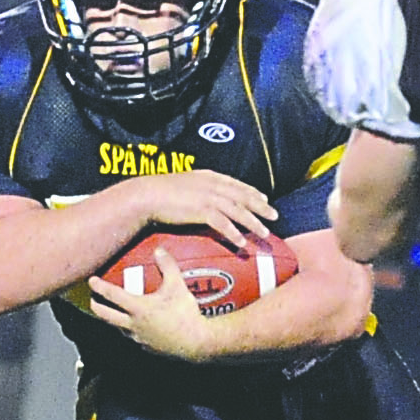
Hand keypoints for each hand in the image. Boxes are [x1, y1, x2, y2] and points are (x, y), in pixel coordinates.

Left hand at [88, 261, 218, 358]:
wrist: (197, 343)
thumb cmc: (186, 315)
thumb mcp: (178, 286)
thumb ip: (168, 266)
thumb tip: (159, 250)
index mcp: (138, 308)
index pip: (111, 295)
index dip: (99, 286)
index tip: (91, 280)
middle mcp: (133, 324)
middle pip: (105, 315)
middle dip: (96, 306)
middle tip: (92, 300)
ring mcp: (138, 337)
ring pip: (118, 327)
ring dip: (112, 319)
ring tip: (113, 311)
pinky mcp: (146, 347)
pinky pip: (133, 336)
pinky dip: (129, 329)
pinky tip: (136, 325)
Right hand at [121, 166, 279, 242]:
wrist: (145, 195)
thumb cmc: (159, 193)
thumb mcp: (183, 185)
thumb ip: (196, 189)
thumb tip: (202, 199)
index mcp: (208, 176)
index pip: (236, 184)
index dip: (252, 192)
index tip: (264, 198)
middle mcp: (212, 184)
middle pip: (243, 196)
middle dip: (261, 207)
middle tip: (274, 216)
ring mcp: (208, 197)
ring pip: (238, 210)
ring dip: (253, 223)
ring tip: (264, 234)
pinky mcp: (201, 210)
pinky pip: (223, 223)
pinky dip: (234, 233)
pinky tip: (241, 243)